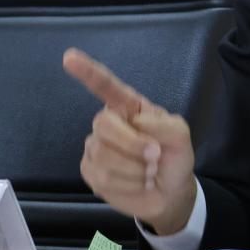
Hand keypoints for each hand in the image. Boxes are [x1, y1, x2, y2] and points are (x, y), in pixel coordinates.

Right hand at [63, 48, 197, 234]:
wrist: (170, 192)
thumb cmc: (173, 157)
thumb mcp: (180, 136)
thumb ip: (164, 126)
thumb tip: (136, 127)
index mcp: (128, 107)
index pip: (105, 86)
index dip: (88, 72)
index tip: (69, 57)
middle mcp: (108, 123)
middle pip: (103, 124)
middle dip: (132, 144)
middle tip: (155, 155)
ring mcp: (95, 147)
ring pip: (104, 156)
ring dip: (135, 169)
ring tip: (148, 172)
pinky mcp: (89, 171)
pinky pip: (101, 177)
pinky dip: (127, 184)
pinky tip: (135, 183)